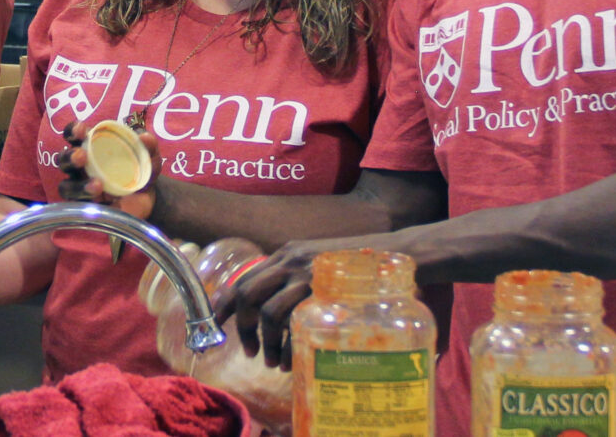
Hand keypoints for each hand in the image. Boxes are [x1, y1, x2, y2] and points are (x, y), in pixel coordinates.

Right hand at [54, 119, 161, 220]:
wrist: (148, 198)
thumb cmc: (140, 169)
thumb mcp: (148, 156)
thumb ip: (148, 145)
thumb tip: (145, 138)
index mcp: (90, 147)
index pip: (73, 135)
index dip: (73, 131)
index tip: (81, 130)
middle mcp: (80, 166)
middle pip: (63, 160)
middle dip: (70, 157)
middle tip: (81, 157)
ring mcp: (81, 188)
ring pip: (67, 187)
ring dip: (79, 185)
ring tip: (97, 186)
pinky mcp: (86, 208)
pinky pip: (79, 208)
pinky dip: (88, 205)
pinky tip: (102, 202)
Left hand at [220, 238, 351, 369]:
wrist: (399, 252)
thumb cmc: (360, 266)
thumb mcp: (320, 264)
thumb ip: (297, 279)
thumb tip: (274, 312)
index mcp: (287, 253)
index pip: (243, 276)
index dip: (224, 302)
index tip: (216, 323)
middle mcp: (291, 260)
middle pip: (247, 295)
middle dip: (242, 328)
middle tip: (248, 351)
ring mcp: (307, 275)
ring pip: (267, 313)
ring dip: (265, 344)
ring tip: (272, 362)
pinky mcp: (324, 292)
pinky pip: (293, 323)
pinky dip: (287, 346)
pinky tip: (291, 360)